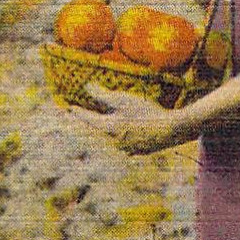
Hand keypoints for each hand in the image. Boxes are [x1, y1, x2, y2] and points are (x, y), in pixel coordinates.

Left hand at [71, 87, 194, 154]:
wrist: (170, 131)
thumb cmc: (145, 113)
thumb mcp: (123, 100)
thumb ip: (104, 95)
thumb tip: (87, 87)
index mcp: (108, 129)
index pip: (88, 119)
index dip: (78, 112)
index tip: (69, 108)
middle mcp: (113, 142)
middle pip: (98, 131)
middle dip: (92, 121)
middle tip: (86, 113)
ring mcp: (126, 149)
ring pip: (110, 138)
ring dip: (107, 129)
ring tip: (106, 120)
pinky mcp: (138, 151)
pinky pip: (123, 143)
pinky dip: (121, 135)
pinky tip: (126, 129)